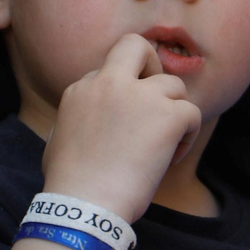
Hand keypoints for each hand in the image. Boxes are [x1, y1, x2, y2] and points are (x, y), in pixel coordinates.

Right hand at [42, 35, 202, 221]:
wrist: (84, 205)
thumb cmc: (69, 185)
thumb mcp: (58, 140)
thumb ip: (76, 120)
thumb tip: (86, 127)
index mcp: (81, 89)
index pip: (109, 70)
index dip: (122, 91)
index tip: (125, 120)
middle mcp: (109, 83)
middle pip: (137, 45)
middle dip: (151, 63)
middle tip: (155, 97)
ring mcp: (140, 97)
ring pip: (174, 84)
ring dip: (174, 110)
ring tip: (166, 142)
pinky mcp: (167, 116)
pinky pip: (192, 112)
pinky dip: (188, 134)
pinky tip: (172, 156)